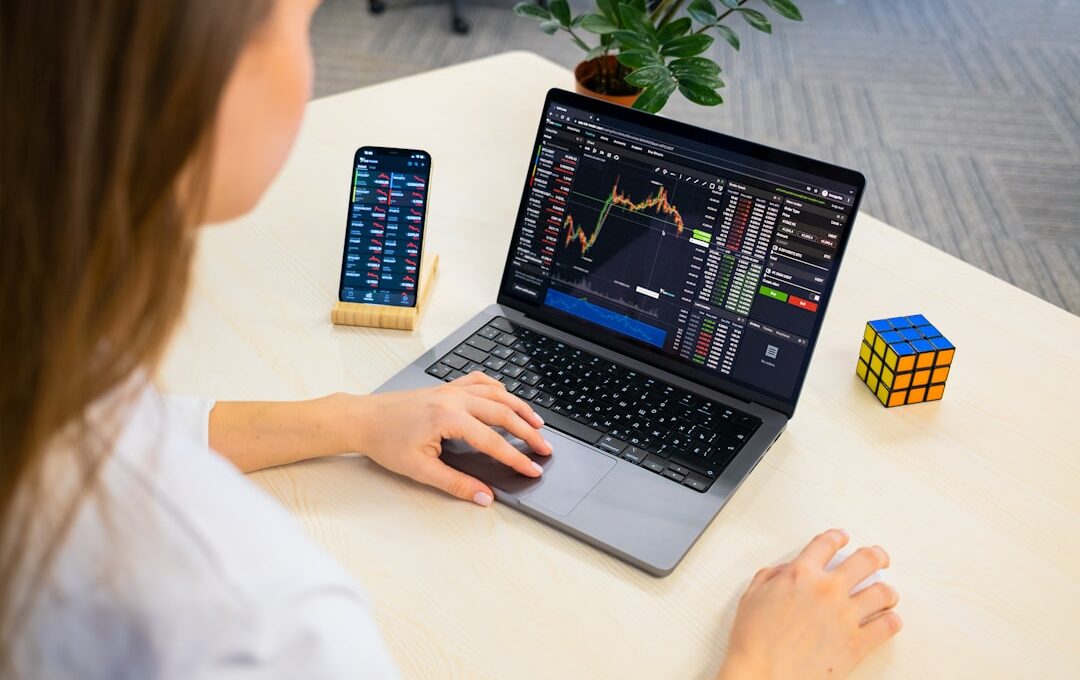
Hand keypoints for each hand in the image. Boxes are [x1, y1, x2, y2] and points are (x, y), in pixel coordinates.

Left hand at [348, 371, 551, 505]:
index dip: (516, 457)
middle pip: (503, 412)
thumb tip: (484, 496)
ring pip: (496, 393)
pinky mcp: (445, 387)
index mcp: (449, 417)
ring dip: (519, 407)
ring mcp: (451, 389)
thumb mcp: (420, 470)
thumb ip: (456, 484)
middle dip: (527, 431)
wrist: (363, 419)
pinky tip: (506, 396)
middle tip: (545, 447)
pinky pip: (479, 381)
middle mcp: (454, 398)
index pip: (493, 441)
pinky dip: (498, 388)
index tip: (533, 469)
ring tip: (537, 423)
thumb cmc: (385, 441)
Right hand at [717, 529, 901, 679]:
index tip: (842, 538)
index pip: (826, 544)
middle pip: (865, 560)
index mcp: (800, 574)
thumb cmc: (754, 641)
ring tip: (887, 594)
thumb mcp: (752, 596)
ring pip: (883, 592)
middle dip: (876, 556)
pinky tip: (889, 621)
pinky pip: (887, 626)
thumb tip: (786, 571)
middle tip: (879, 558)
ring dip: (887, 591)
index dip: (837, 537)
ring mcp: (845, 615)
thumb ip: (771, 576)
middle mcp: (827, 590)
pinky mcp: (857, 643)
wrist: (763, 675)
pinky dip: (892, 621)